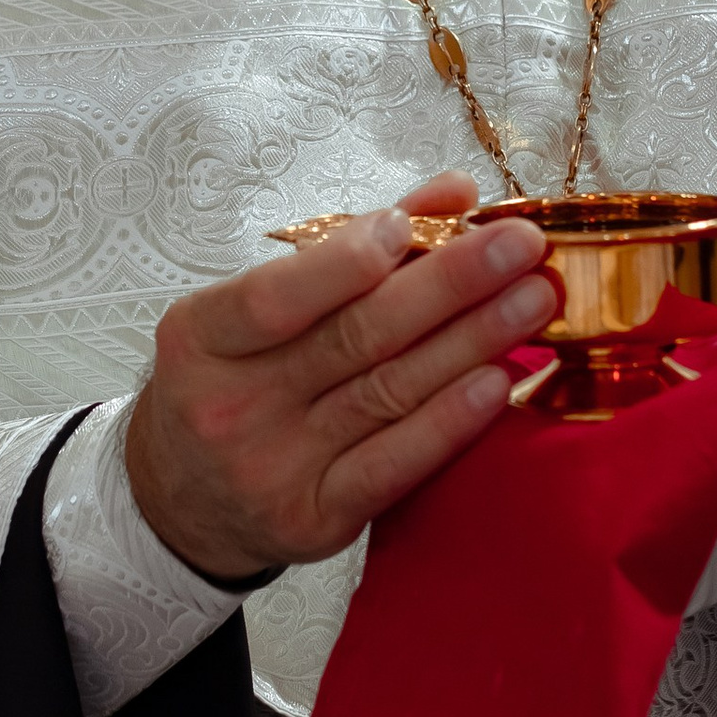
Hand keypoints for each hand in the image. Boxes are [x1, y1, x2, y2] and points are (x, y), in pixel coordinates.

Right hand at [123, 171, 556, 585]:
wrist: (184, 502)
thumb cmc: (232, 383)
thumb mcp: (255, 310)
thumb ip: (351, 248)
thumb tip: (453, 195)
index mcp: (201, 338)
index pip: (274, 298)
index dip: (346, 262)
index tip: (413, 224)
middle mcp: (230, 407)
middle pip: (354, 338)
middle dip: (450, 285)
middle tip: (521, 247)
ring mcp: (272, 470)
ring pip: (388, 394)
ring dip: (472, 341)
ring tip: (533, 301)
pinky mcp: (315, 520)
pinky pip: (395, 465)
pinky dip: (451, 420)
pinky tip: (498, 380)